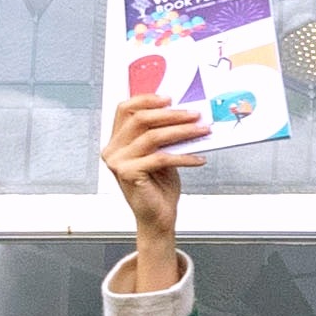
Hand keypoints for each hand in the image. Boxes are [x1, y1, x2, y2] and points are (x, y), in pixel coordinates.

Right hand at [100, 93, 199, 283]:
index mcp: (116, 141)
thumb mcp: (160, 153)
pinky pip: (161, 158)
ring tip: (203, 131)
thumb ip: (162, 134)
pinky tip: (199, 158)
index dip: (146, 99)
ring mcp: (117, 162)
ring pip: (152, 137)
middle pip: (140, 120)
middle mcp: (112, 149)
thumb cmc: (159, 185)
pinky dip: (184, 157)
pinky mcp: (128, 174)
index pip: (124, 109)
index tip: (171, 98)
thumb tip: (184, 112)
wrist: (158, 217)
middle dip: (171, 114)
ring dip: (182, 132)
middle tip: (196, 114)